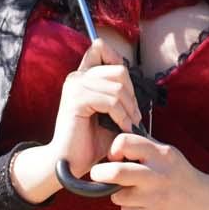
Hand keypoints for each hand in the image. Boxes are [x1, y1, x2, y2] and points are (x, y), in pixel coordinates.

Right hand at [48, 38, 141, 180]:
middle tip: (133, 117)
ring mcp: (75, 86)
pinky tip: (122, 128)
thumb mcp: (109, 115)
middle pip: (118, 69)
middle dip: (131, 94)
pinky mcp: (76, 100)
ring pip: (117, 86)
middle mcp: (76, 77)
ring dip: (129, 109)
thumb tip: (139, 83)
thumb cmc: (90, 142)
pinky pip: (110, 100)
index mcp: (82, 77)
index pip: (100, 47)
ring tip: (129, 125)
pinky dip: (121, 116)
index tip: (126, 92)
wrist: (70, 162)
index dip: (118, 61)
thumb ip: (118, 96)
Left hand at [88, 132, 208, 209]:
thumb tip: (114, 142)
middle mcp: (157, 176)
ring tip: (134, 192)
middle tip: (97, 173)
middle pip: (117, 172)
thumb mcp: (167, 154)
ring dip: (119, 194)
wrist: (204, 203)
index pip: (125, 142)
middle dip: (100, 173)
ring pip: (118, 196)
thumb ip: (144, 148)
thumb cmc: (178, 175)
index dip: (113, 149)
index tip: (113, 156)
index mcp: (161, 155)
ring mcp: (155, 199)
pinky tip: (146, 206)